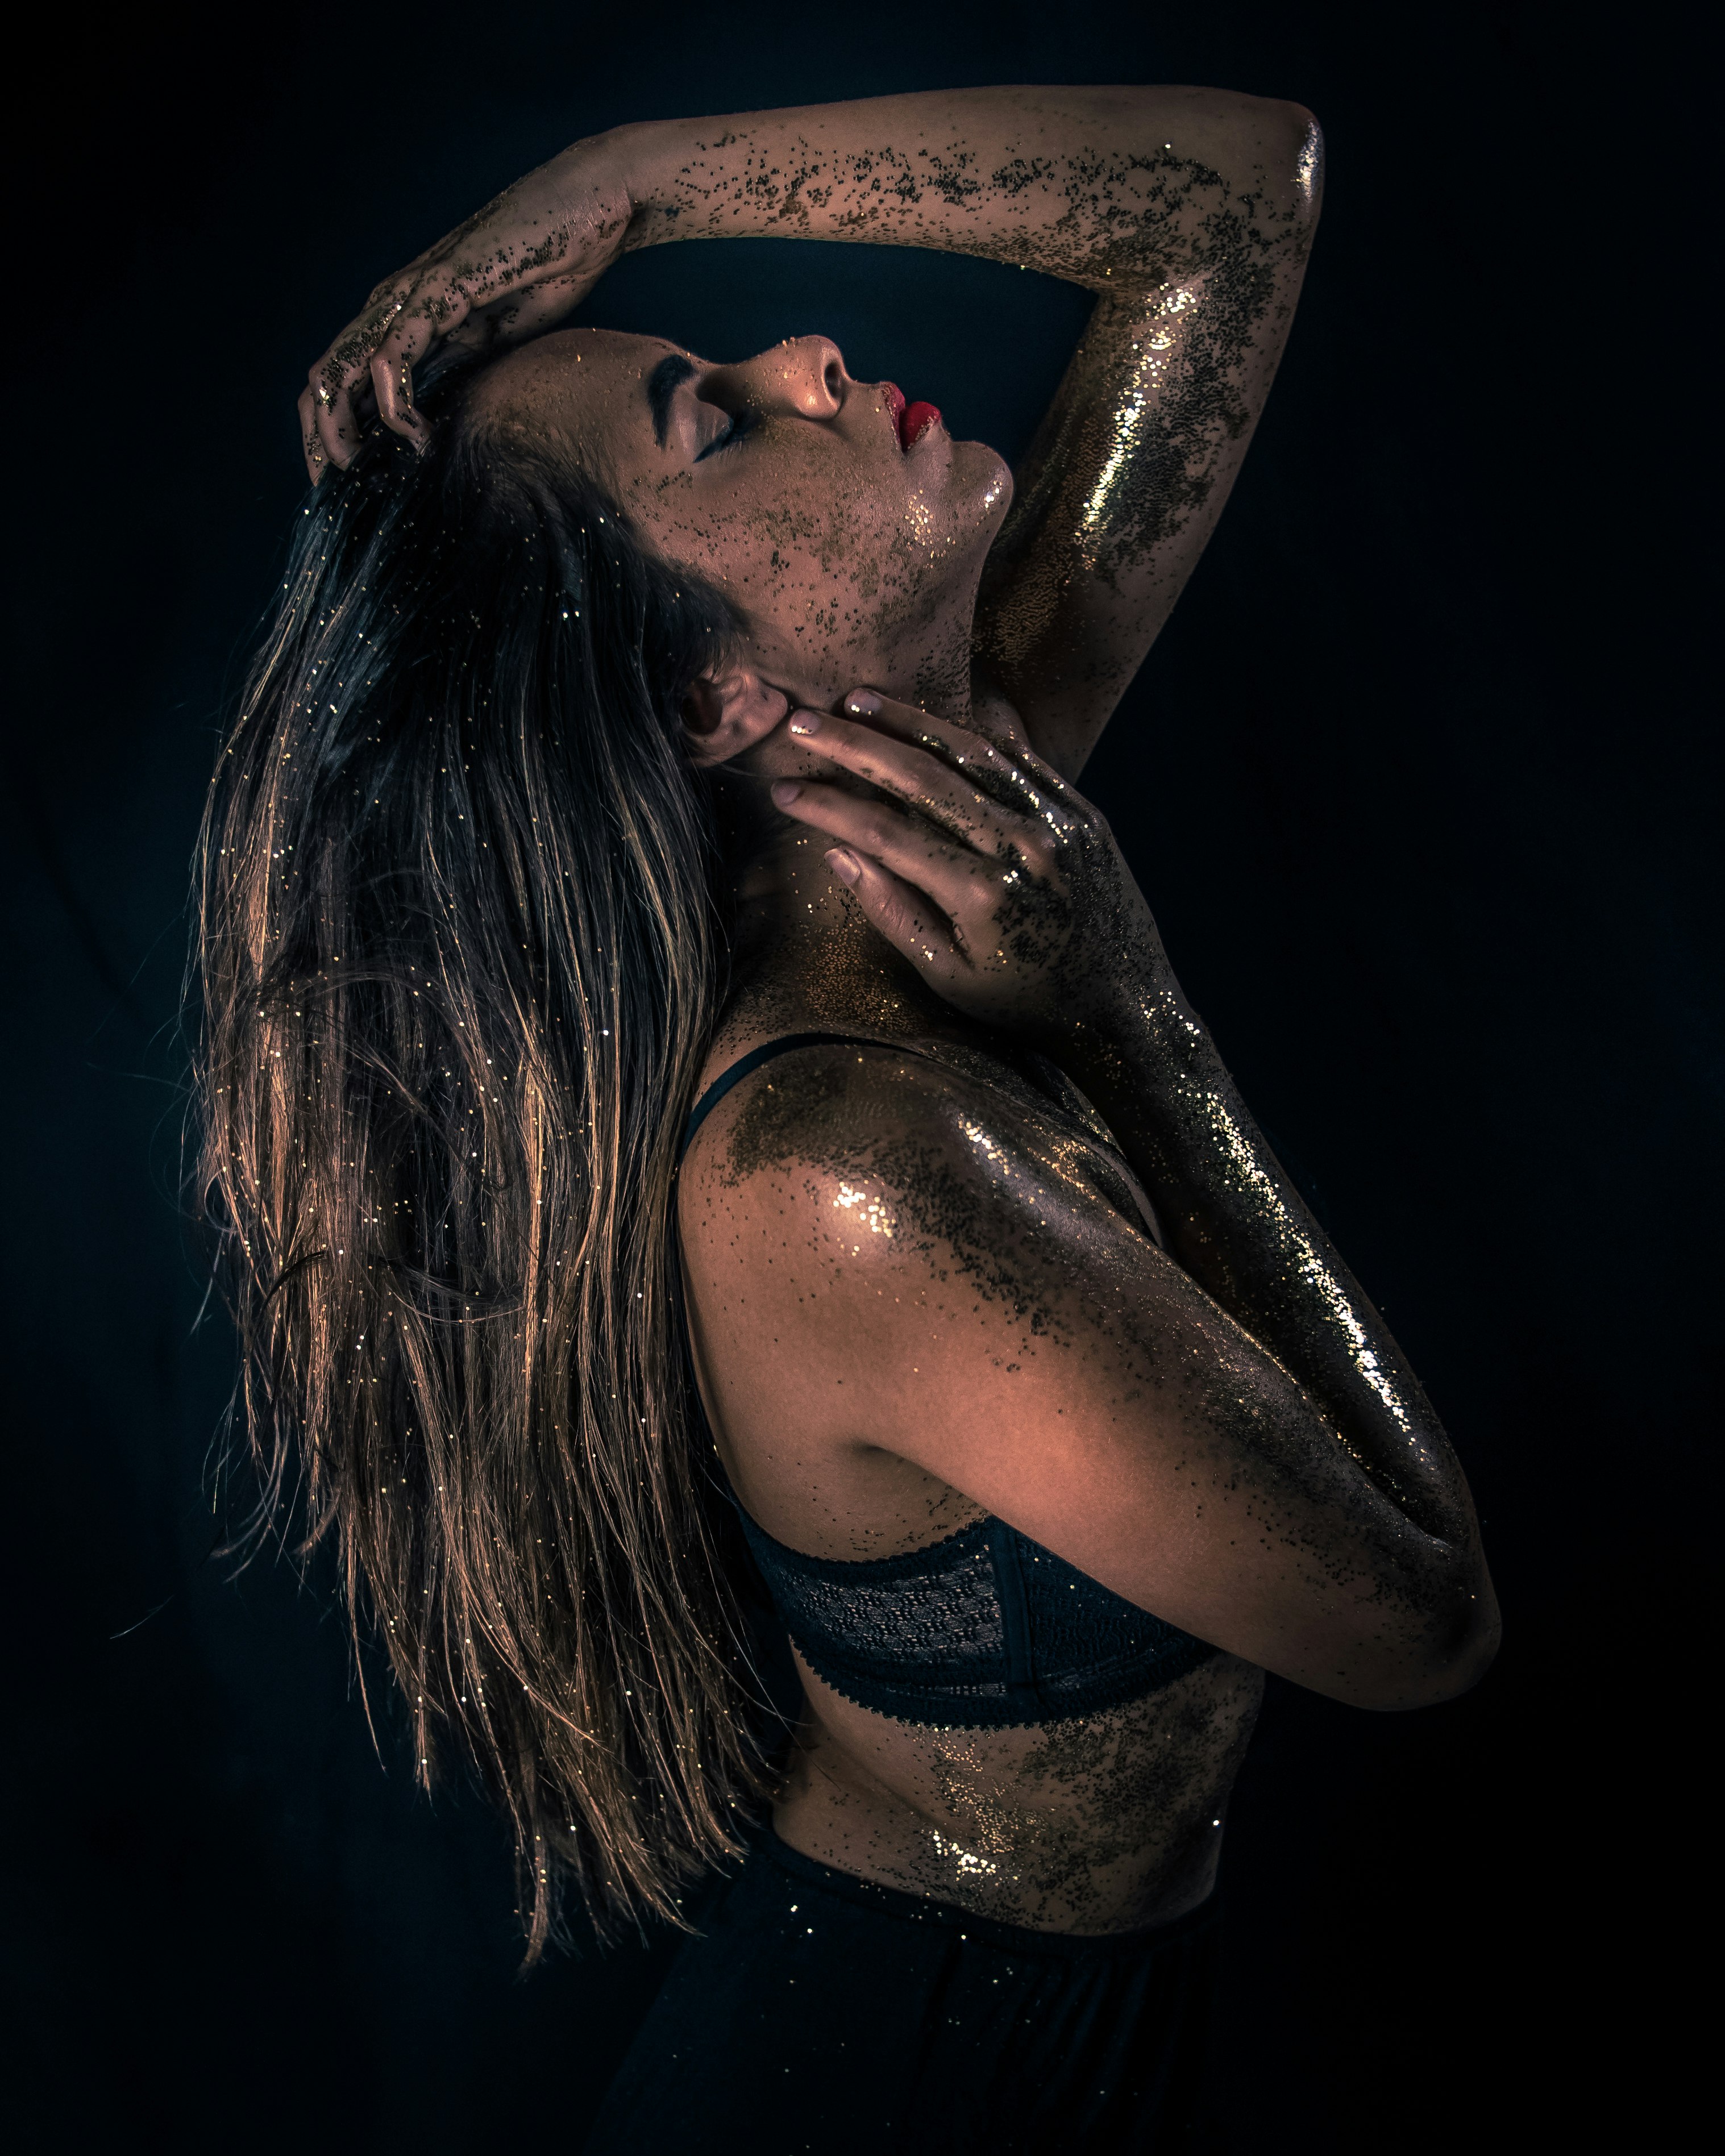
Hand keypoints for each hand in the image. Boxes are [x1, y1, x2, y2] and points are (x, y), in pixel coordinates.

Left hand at [298, 137, 633, 481]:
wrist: (591, 209)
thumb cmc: (552, 266)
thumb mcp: (499, 340)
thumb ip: (464, 372)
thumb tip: (446, 427)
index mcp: (405, 316)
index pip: (343, 379)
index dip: (331, 433)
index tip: (346, 484)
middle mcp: (395, 303)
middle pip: (324, 378)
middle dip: (318, 441)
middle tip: (334, 493)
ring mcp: (412, 294)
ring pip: (341, 369)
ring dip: (341, 430)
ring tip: (361, 475)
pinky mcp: (439, 289)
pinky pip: (393, 355)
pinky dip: (395, 405)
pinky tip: (416, 438)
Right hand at [769, 691, 1177, 1053]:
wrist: (1124, 1010)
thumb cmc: (1026, 1004)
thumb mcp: (949, 977)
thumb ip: (892, 911)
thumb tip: (838, 854)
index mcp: (982, 894)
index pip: (885, 832)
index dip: (828, 806)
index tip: (785, 788)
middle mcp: (1022, 846)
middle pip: (921, 776)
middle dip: (855, 745)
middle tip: (805, 720)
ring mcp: (1058, 823)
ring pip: (972, 752)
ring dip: (910, 722)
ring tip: (860, 701)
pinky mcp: (1083, 814)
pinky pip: (1022, 760)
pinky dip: (975, 737)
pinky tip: (932, 721)